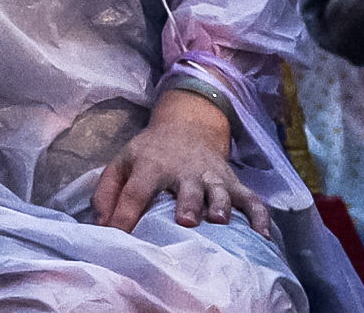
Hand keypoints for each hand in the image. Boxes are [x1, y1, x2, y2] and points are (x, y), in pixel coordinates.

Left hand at [94, 91, 272, 236]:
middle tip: (186, 222)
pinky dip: (259, 217)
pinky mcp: (233, 183)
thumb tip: (102, 224)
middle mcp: (184, 171)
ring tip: (219, 221)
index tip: (118, 236)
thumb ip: (108, 191)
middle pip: (186, 189)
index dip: (125, 214)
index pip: (135, 190)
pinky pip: (251, 200)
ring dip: (219, 206)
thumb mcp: (122, 162)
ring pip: (218, 192)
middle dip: (187, 204)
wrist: (187, 127)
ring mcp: (212, 177)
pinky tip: (261, 236)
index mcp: (151, 165)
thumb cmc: (150, 153)